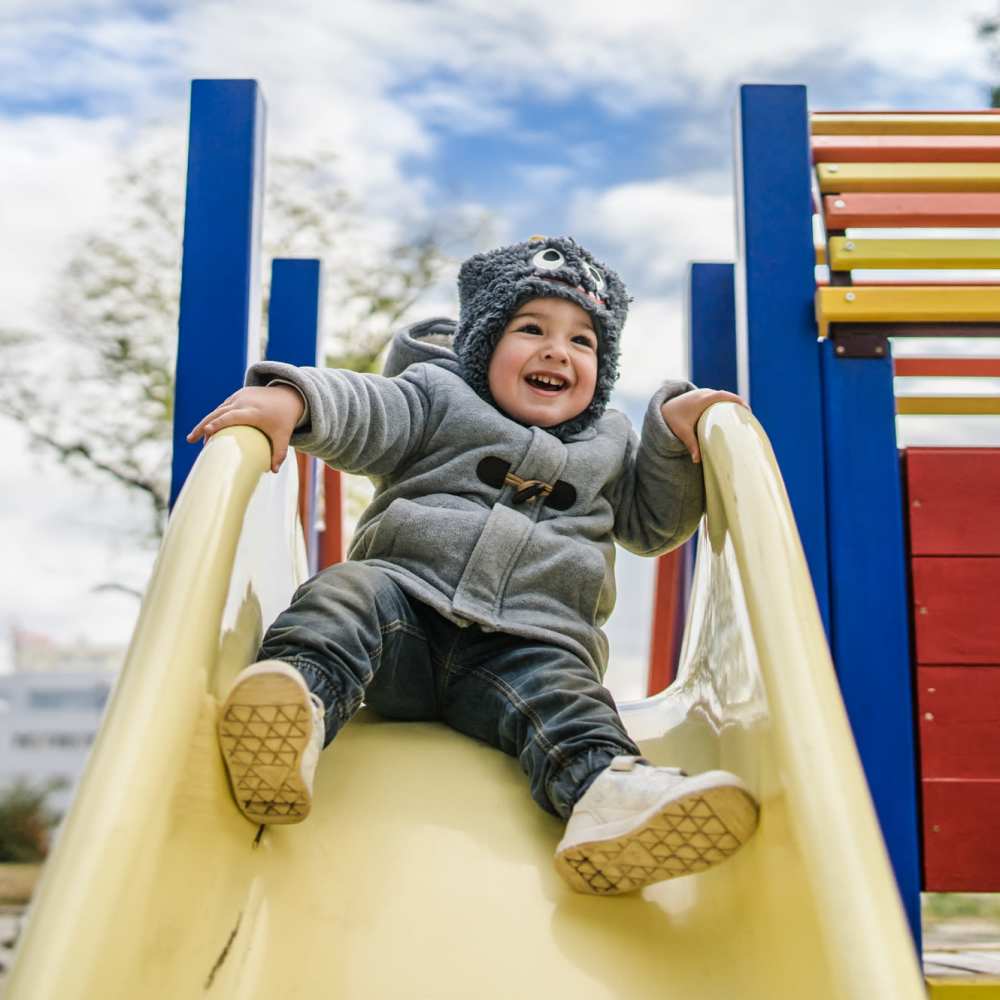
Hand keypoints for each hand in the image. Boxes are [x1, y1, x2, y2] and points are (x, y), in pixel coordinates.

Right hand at [187, 384, 304, 472]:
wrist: (288, 395)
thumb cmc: (285, 419)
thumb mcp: (284, 436)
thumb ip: (279, 453)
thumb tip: (273, 472)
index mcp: (254, 412)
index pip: (232, 417)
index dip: (219, 424)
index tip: (206, 431)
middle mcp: (243, 402)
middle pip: (218, 413)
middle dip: (203, 426)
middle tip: (190, 440)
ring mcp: (239, 397)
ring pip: (217, 410)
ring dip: (205, 423)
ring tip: (194, 438)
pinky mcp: (236, 395)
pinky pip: (222, 408)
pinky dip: (213, 418)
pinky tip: (206, 431)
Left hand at [660, 388, 747, 463]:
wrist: (662, 410)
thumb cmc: (672, 420)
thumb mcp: (682, 432)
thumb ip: (691, 445)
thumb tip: (696, 461)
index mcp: (703, 399)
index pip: (725, 396)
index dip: (738, 401)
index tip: (748, 410)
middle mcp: (704, 393)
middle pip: (727, 396)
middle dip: (738, 405)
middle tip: (748, 419)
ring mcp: (703, 393)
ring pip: (722, 397)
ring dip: (731, 405)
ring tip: (741, 419)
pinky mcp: (702, 396)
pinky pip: (717, 398)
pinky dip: (724, 404)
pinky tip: (729, 415)